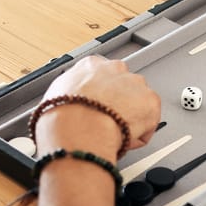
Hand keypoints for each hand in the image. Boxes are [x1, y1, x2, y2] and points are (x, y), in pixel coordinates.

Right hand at [35, 56, 160, 158]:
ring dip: (130, 118)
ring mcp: (135, 84)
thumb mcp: (54, 94)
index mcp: (91, 65)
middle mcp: (116, 68)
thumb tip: (67, 101)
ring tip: (113, 134)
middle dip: (118, 104)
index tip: (98, 106)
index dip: (100, 94)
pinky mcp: (151, 103)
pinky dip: (138, 135)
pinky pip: (148, 124)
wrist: (78, 128)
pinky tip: (122, 141)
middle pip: (123, 86)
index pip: (102, 74)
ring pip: (138, 104)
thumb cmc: (62, 116)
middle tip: (106, 122)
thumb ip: (68, 92)